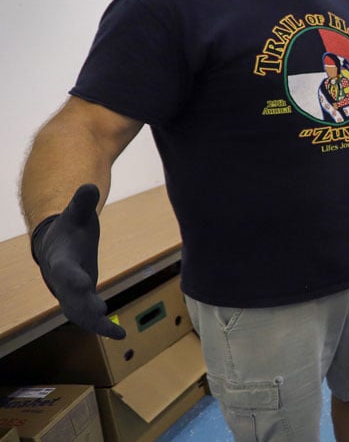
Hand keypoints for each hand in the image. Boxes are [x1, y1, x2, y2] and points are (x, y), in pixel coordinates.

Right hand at [30, 184, 126, 338]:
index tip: (85, 284)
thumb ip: (82, 202)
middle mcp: (62, 280)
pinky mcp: (80, 301)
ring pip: (78, 314)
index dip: (72, 277)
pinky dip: (101, 328)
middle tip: (100, 313)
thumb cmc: (70, 229)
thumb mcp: (76, 214)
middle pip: (69, 296)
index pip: (65, 269)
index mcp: (61, 258)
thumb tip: (89, 186)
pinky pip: (88, 319)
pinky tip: (120, 334)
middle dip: (83, 305)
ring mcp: (69, 293)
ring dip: (94, 324)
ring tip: (116, 332)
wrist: (56, 245)